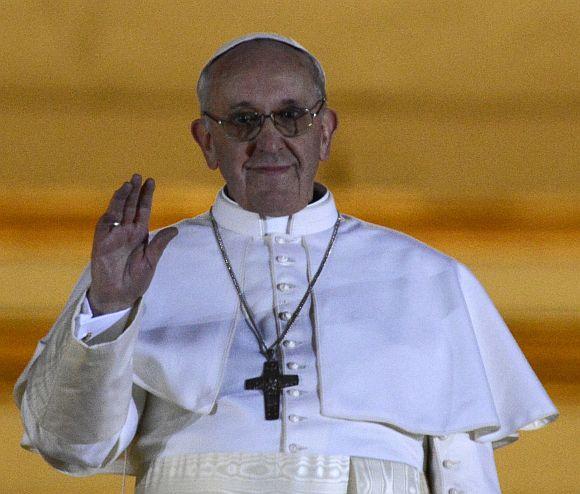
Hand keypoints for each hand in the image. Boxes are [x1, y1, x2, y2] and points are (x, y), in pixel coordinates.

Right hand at [87, 174, 177, 315]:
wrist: (119, 295)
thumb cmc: (135, 280)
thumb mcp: (151, 261)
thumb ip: (160, 244)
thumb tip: (175, 229)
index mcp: (139, 234)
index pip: (143, 210)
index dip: (146, 196)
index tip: (151, 181)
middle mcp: (126, 231)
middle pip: (130, 206)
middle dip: (134, 191)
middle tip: (138, 175)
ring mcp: (113, 235)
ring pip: (117, 211)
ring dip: (122, 197)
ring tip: (128, 183)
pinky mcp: (101, 242)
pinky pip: (105, 224)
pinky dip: (110, 213)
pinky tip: (116, 202)